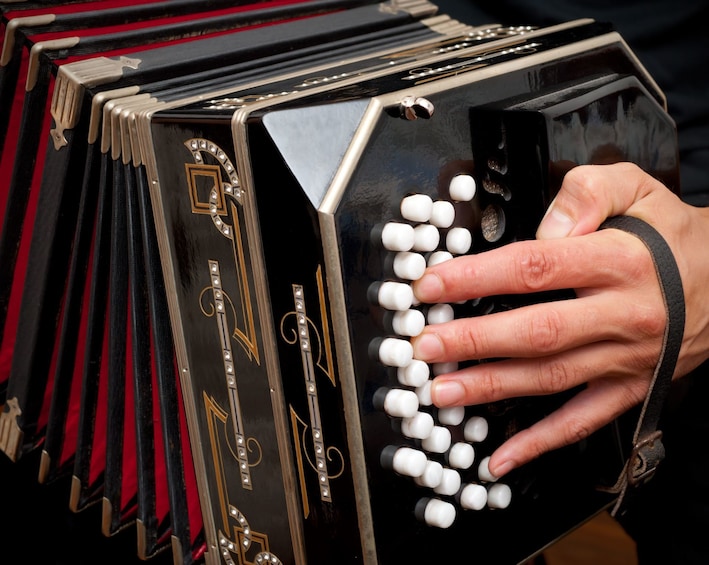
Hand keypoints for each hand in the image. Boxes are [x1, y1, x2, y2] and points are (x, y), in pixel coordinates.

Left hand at [410, 162, 708, 477]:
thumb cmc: (672, 237)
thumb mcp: (637, 189)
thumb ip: (588, 193)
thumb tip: (546, 223)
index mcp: (615, 260)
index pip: (535, 268)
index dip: (479, 277)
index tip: (434, 285)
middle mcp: (619, 313)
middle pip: (537, 331)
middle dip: (474, 341)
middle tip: (426, 347)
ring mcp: (624, 358)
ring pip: (550, 378)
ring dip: (493, 388)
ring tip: (443, 393)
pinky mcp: (628, 388)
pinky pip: (582, 420)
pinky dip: (540, 442)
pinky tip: (502, 456)